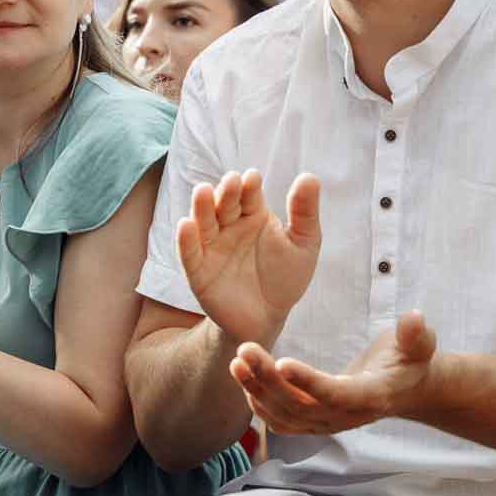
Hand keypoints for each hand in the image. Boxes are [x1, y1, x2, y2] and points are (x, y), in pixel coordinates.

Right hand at [176, 170, 320, 349]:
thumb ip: (305, 212)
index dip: (249, 185)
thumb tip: (310, 177)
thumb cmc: (285, 277)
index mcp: (253, 214)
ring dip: (201, 207)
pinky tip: (185, 225)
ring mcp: (212, 247)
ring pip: (203, 222)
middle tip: (231, 181)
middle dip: (226, 192)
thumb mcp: (304, 244)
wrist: (268, 318)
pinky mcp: (198, 271)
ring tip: (202, 191)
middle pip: (224, 204)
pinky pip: (189, 253)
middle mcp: (229, 226)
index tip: (253, 178)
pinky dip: (185, 239)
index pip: (249, 194)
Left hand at [231, 310, 439, 435]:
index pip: (335, 394)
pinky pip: (281, 421)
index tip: (282, 362)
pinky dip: (260, 405)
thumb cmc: (411, 360)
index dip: (309, 382)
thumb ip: (416, 335)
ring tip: (238, 361)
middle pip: (300, 406)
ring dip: (257, 390)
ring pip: (285, 415)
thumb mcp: (420, 345)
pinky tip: (245, 381)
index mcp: (370, 397)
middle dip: (268, 379)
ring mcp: (327, 423)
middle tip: (245, 350)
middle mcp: (345, 416)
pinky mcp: (314, 422)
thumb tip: (414, 318)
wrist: (406, 388)